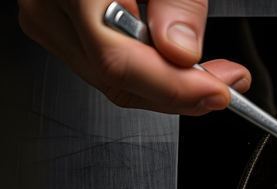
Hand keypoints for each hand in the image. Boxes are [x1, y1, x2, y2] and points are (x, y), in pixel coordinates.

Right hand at [17, 0, 250, 114]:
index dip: (173, 87)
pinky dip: (149, 72)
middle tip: (227, 83)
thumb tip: (182, 51)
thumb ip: (176, 0)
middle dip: (180, 92)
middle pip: (115, 80)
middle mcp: (49, 9)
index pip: (117, 62)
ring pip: (112, 81)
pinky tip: (178, 63)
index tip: (218, 91)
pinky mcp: (59, 28)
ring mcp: (49, 21)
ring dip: (168, 87)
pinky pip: (106, 66)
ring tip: (210, 73)